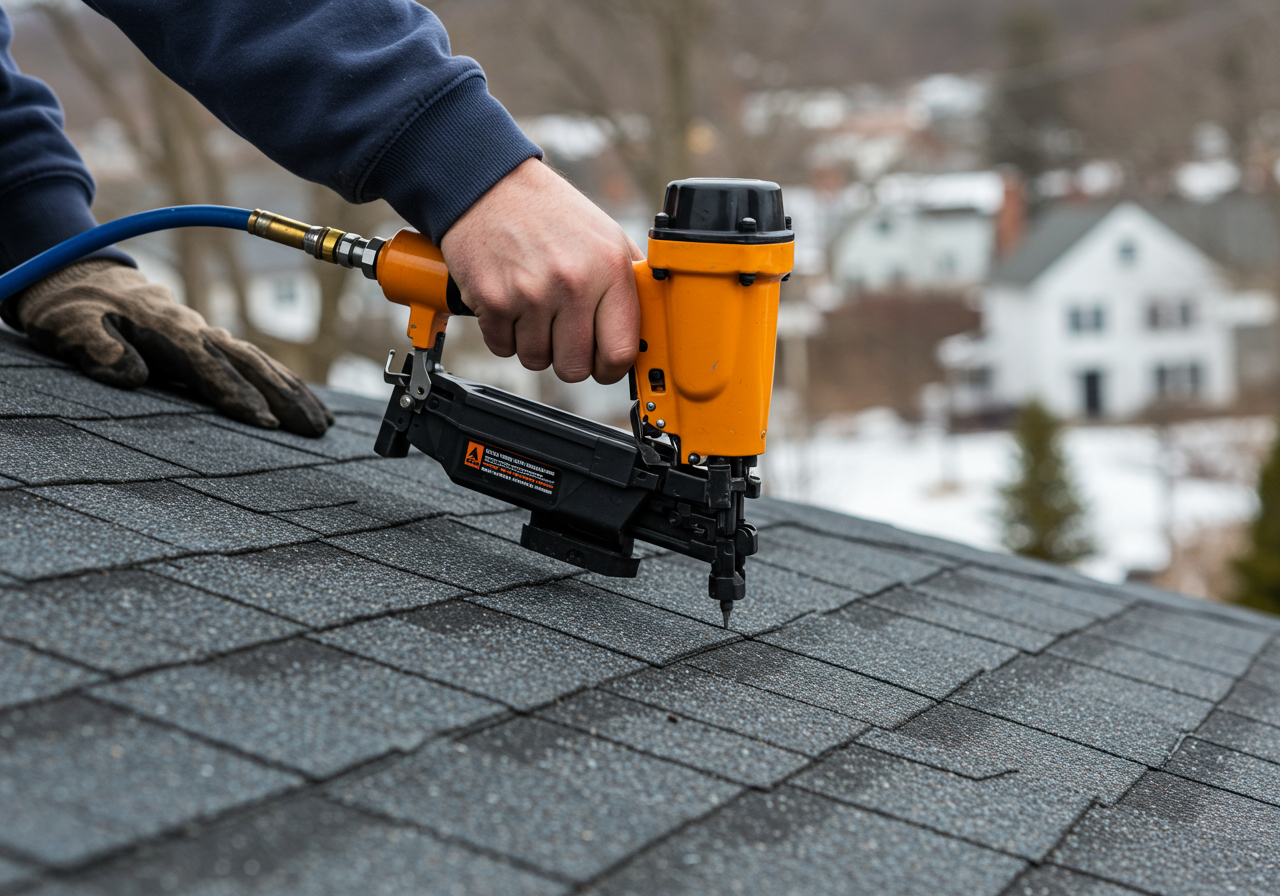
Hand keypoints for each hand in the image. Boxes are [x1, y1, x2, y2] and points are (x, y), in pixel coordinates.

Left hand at [8, 259, 332, 436]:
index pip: (209, 365)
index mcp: (166, 329)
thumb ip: (96, 347)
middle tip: (314, 430)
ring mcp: (209, 337)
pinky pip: (258, 365)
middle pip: (251, 364)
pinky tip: (309, 408)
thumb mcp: (68, 325)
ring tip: (323, 425)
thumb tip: (132, 376)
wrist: (80, 278)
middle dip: (285, 398)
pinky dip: (287, 385)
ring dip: (295, 394)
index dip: (237, 394)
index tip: (263, 421)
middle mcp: (197, 331)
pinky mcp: (213, 346)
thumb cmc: (72, 309)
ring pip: (262, 364)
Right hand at [439, 158, 642, 383]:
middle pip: (575, 368)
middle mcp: (573, 283)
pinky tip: (510, 303)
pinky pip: (503, 348)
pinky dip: (504, 334)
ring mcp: (530, 294)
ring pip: (536, 360)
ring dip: (534, 344)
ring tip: (534, 308)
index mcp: (610, 270)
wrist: (491, 186)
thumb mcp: (607, 237)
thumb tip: (648, 329)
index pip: (621, 353)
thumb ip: (630, 285)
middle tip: (562, 332)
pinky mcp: (493, 300)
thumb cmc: (552, 214)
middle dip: (568, 358)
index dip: (611, 368)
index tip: (603, 362)